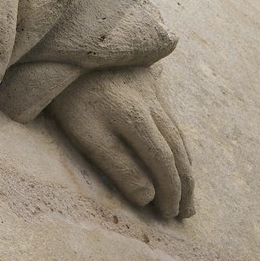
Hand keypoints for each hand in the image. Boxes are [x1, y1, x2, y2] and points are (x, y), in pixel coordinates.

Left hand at [50, 66, 194, 217]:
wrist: (71, 45)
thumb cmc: (71, 94)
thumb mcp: (87, 134)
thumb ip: (118, 166)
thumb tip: (147, 198)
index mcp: (138, 120)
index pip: (164, 163)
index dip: (170, 191)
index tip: (169, 215)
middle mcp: (154, 106)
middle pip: (178, 150)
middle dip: (185, 185)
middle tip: (187, 212)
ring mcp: (154, 91)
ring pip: (178, 134)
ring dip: (186, 165)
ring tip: (188, 190)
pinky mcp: (149, 80)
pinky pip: (172, 118)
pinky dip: (179, 143)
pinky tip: (178, 152)